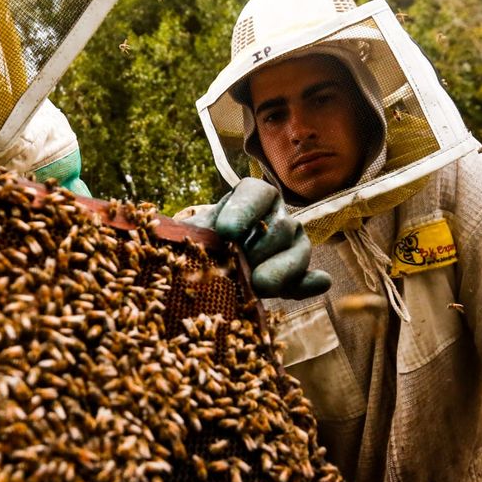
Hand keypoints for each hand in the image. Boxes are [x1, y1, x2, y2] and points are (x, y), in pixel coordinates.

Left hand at [184, 178, 330, 298]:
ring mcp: (293, 245)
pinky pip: (309, 279)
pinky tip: (308, 287)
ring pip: (299, 251)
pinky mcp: (298, 275)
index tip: (225, 231)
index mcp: (253, 197)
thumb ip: (190, 232)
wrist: (209, 264)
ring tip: (258, 286)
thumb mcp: (193, 233)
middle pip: (280, 227)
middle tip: (239, 267)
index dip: (244, 210)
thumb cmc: (200, 240)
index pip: (257, 194)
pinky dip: (307, 285)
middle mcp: (278, 216)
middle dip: (259, 248)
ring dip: (280, 270)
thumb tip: (172, 234)